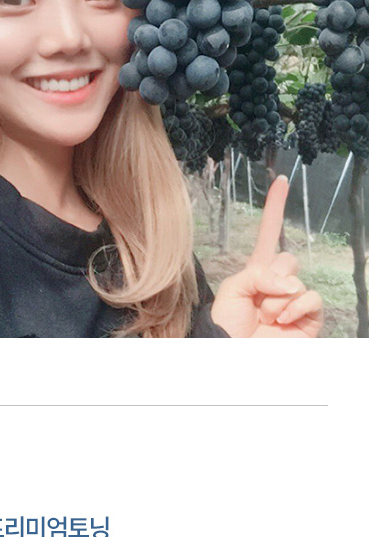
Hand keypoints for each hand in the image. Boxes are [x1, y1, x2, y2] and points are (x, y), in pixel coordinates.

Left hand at [210, 176, 322, 337]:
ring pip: (297, 279)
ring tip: (265, 316)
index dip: (274, 208)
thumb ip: (258, 273)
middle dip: (271, 277)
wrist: (232, 355)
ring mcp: (294, 302)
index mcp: (256, 273)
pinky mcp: (308, 318)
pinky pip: (311, 298)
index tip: (281, 181)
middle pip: (286, 258)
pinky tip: (281, 319)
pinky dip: (296, 306)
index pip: (268, 235)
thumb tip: (290, 282)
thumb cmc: (225, 325)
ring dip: (278, 297)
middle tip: (258, 298)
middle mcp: (277, 284)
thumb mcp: (233, 289)